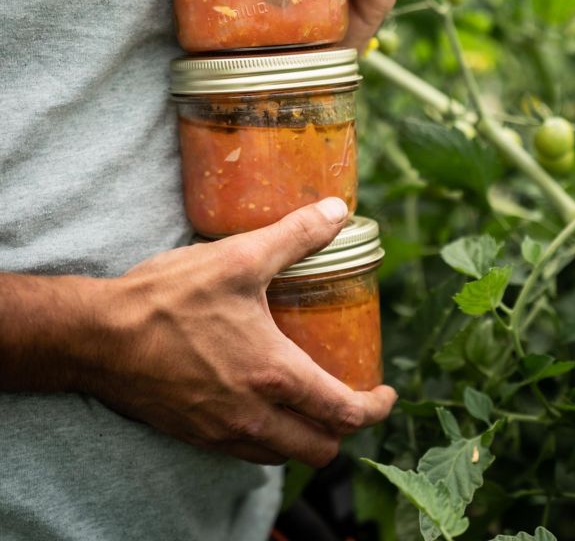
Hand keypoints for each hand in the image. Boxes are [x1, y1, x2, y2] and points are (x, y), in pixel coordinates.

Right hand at [88, 198, 396, 466]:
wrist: (98, 337)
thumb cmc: (168, 298)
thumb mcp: (238, 257)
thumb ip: (296, 235)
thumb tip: (338, 212)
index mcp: (273, 375)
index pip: (343, 413)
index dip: (375, 408)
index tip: (384, 393)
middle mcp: (252, 416)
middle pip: (319, 448)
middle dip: (342, 430)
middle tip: (346, 396)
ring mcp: (221, 432)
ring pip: (282, 454)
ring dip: (303, 434)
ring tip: (306, 397)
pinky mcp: (194, 434)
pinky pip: (246, 451)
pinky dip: (267, 435)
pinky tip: (258, 398)